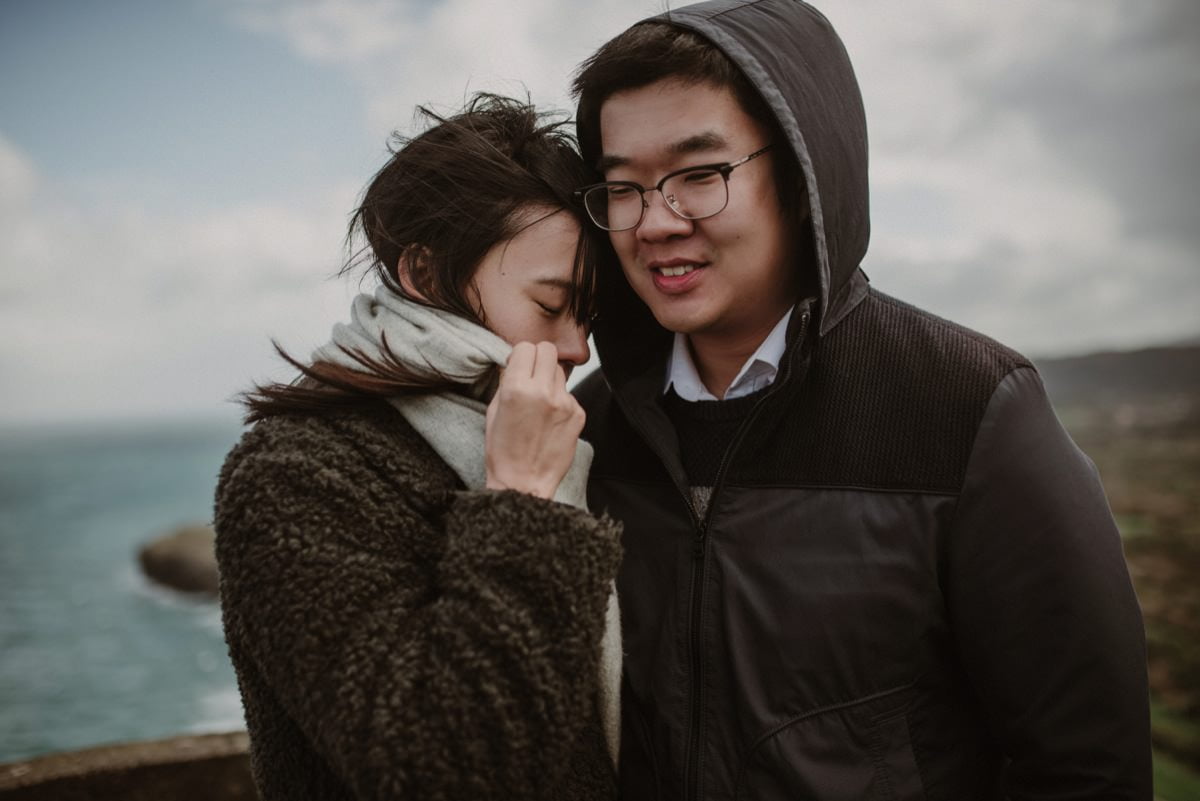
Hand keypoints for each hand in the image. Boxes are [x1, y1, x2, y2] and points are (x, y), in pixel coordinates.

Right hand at [485, 341, 584, 498]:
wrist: (524, 483)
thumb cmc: (503, 451)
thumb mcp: (493, 411)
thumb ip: (507, 381)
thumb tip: (516, 362)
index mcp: (517, 388)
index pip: (526, 347)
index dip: (521, 355)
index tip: (518, 365)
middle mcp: (543, 392)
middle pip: (548, 350)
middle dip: (538, 358)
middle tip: (532, 374)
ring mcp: (565, 403)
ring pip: (560, 371)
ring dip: (550, 380)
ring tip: (540, 402)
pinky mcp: (578, 415)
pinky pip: (569, 394)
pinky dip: (560, 401)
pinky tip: (550, 421)